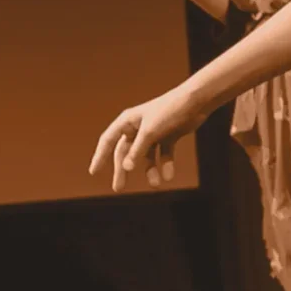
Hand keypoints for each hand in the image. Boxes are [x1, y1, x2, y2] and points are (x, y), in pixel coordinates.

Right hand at [89, 88, 206, 191]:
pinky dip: (165, 164)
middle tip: (118, 188)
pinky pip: (163, 154)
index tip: (93, 172)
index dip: (100, 156)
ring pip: (146, 156)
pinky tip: (169, 176)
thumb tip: (126, 168)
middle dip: (123, 170)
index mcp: (128, 121)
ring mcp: (154, 132)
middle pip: (126, 152)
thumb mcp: (150, 131)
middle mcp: (138, 127)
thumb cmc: (170, 111)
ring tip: (156, 184)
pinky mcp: (168, 136)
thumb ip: (138, 150)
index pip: (108, 140)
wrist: (196, 102)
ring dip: (150, 170)